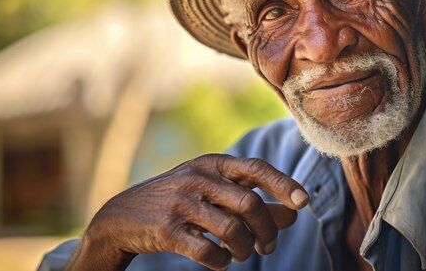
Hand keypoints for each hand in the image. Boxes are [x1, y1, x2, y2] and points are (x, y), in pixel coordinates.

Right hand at [66, 154, 308, 270]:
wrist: (122, 217)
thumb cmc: (181, 202)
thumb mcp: (215, 193)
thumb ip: (253, 201)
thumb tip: (294, 215)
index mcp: (213, 164)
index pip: (256, 168)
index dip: (283, 184)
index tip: (304, 202)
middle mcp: (198, 178)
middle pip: (250, 203)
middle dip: (267, 230)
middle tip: (268, 247)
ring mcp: (181, 203)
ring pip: (232, 229)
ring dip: (245, 249)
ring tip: (243, 255)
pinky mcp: (166, 230)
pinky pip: (207, 251)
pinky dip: (221, 261)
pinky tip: (221, 261)